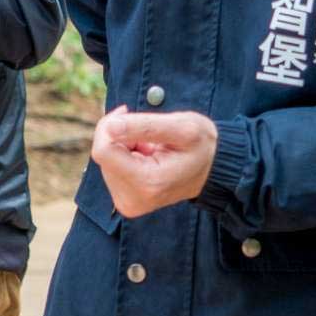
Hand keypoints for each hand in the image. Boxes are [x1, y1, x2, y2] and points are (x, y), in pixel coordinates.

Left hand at [91, 107, 216, 218]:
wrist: (213, 169)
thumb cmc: (201, 145)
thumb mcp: (182, 127)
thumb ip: (145, 126)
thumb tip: (110, 127)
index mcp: (146, 183)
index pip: (102, 150)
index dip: (110, 125)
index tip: (127, 111)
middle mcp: (132, 200)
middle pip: (102, 154)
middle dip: (119, 134)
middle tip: (147, 131)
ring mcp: (127, 204)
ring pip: (105, 160)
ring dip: (123, 144)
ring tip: (151, 146)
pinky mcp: (125, 201)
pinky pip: (111, 168)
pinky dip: (124, 154)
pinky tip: (145, 155)